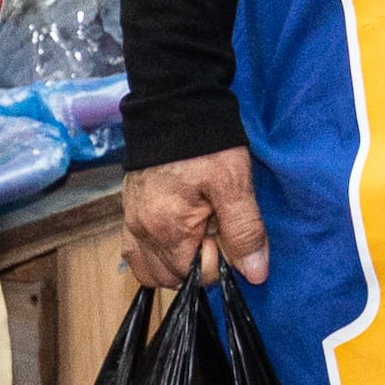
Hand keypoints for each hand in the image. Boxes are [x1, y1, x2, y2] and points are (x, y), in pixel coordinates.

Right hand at [122, 149, 267, 290]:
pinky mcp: (129, 213)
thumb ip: (244, 231)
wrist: (175, 107)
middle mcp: (142, 233)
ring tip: (197, 233)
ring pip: (151, 271)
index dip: (219, 260)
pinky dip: (155, 257)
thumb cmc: (208, 145)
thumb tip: (255, 274)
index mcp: (168, 230)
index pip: (197, 276)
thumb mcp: (234, 184)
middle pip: (173, 277)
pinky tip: (176, 238)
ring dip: (176, 264)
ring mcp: (131, 224)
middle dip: (198, 263)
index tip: (226, 229)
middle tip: (213, 227)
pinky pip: (135, 254)